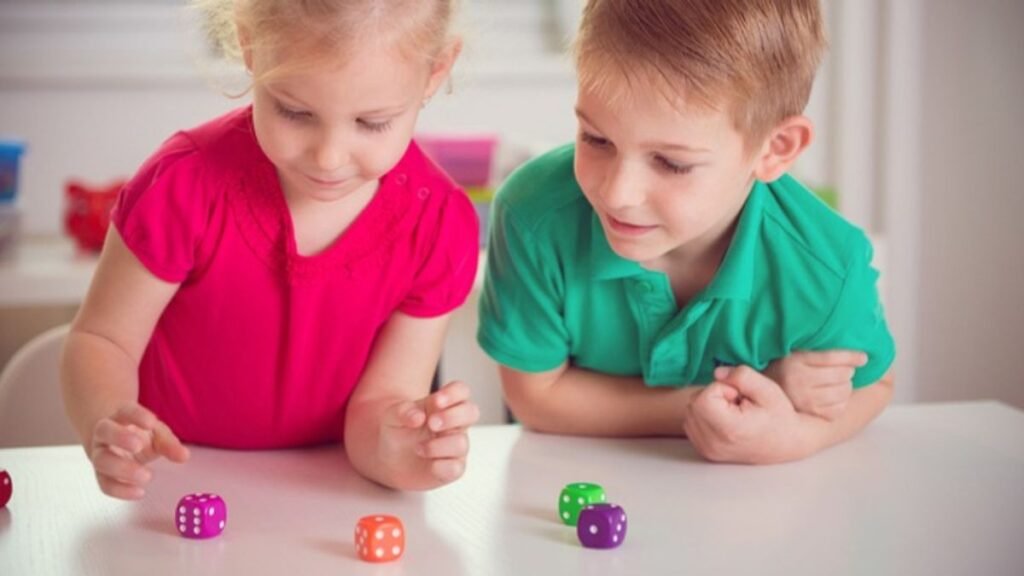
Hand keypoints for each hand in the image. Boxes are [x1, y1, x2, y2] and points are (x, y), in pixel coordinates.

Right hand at [89, 403, 189, 499]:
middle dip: (120, 438)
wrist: (116, 444)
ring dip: (123, 469)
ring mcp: (100, 454)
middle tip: (139, 446)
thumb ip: (169, 443)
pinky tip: (140, 493)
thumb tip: (184, 456)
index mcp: (121, 417)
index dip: (137, 415)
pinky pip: (104, 483)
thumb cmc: (139, 434)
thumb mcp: (157, 434)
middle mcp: (105, 434)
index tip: (151, 422)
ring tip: (148, 476)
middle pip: (105, 431)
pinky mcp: (101, 474)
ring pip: (102, 460)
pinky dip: (120, 490)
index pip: (125, 410)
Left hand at [377, 380, 479, 489]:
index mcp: (442, 405)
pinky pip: (456, 468)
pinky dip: (440, 466)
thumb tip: (418, 416)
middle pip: (471, 412)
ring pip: (461, 443)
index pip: (461, 391)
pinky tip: (428, 464)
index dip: (453, 393)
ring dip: (438, 445)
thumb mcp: (392, 416)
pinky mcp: (451, 468)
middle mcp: (453, 424)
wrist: (388, 459)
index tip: (435, 401)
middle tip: (431, 423)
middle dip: (452, 417)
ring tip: (418, 448)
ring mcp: (455, 446)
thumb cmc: (397, 432)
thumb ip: (403, 412)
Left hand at [684, 366, 810, 463]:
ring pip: (690, 413)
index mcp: (729, 430)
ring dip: (708, 407)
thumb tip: (717, 373)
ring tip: (733, 413)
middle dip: (713, 396)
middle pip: (693, 404)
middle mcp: (714, 444)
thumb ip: (741, 375)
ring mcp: (708, 450)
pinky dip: (704, 417)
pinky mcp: (704, 452)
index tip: (738, 396)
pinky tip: (725, 421)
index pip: (702, 398)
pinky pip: (691, 424)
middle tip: (738, 404)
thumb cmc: (778, 416)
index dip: (720, 388)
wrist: (786, 444)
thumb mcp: (767, 389)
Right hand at [764, 350, 866, 420]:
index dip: (852, 356)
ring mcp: (804, 400)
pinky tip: (832, 396)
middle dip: (848, 371)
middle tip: (842, 369)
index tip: (863, 357)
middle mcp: (798, 381)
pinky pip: (839, 408)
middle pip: (842, 374)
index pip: (832, 357)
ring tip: (837, 382)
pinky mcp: (810, 414)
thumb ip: (817, 348)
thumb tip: (852, 348)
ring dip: (845, 385)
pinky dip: (841, 402)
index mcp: (794, 361)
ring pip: (843, 391)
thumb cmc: (786, 368)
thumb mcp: (795, 353)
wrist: (762, 395)